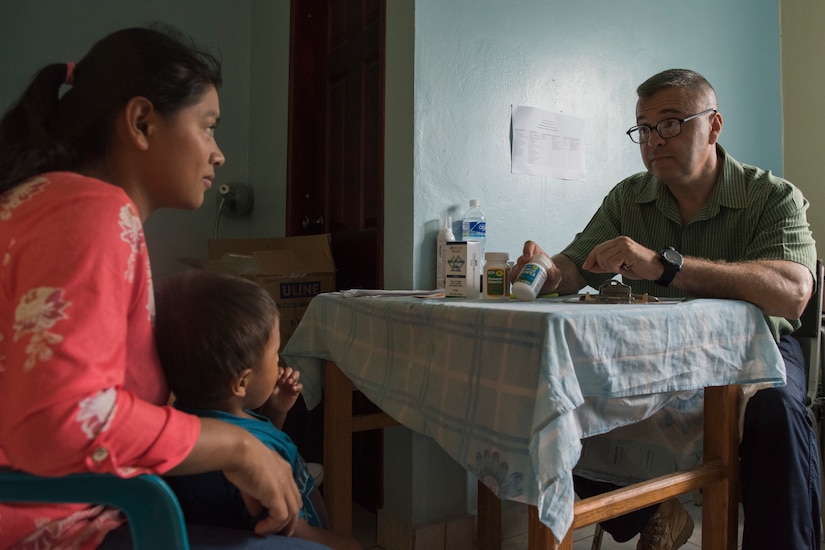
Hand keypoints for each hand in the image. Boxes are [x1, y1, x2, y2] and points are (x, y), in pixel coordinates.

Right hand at [172, 419, 303, 536]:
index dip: (288, 507)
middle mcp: (287, 477)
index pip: (292, 492)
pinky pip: (280, 517)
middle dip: (291, 521)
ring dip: (279, 526)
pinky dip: (271, 526)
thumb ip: (255, 497)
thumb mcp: (249, 479)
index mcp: (282, 469)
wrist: (238, 450)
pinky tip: (259, 529)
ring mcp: (284, 486)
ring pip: (291, 513)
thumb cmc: (239, 458)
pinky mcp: (277, 494)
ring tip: (266, 532)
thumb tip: (256, 513)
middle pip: (295, 504)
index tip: (280, 520)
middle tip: (283, 534)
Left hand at [267, 366, 302, 418]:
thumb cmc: (270, 397)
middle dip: (287, 372)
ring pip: (296, 374)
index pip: (281, 369)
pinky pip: (300, 386)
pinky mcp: (296, 390)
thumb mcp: (269, 389)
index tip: (277, 377)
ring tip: (289, 382)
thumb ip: (271, 381)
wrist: (274, 408)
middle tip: (284, 379)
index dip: (280, 371)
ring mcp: (291, 384)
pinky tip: (293, 389)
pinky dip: (297, 386)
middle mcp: (285, 378)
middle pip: (289, 370)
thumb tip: (270, 373)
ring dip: (294, 376)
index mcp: (278, 376)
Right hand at [512, 240, 560, 293]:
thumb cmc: (551, 276)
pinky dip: (515, 282)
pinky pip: (512, 278)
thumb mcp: (557, 276)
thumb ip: (556, 274)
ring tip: (523, 281)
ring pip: (515, 268)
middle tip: (525, 272)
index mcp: (536, 253)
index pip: (529, 246)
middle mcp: (527, 260)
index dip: (527, 249)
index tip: (528, 257)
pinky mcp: (517, 277)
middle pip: (520, 259)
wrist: (548, 285)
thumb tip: (550, 272)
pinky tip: (519, 286)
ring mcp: (521, 269)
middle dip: (521, 265)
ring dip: (517, 274)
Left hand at [582, 236, 660, 279]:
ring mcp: (624, 245)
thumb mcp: (619, 266)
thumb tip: (590, 266)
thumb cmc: (641, 267)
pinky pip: (612, 262)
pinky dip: (616, 268)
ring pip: (604, 258)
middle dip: (601, 265)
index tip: (586, 266)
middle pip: (598, 253)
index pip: (598, 248)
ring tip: (622, 267)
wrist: (657, 269)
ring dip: (610, 267)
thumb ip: (605, 264)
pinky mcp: (628, 251)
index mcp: (618, 242)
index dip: (590, 258)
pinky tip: (625, 267)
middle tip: (614, 269)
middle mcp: (620, 240)